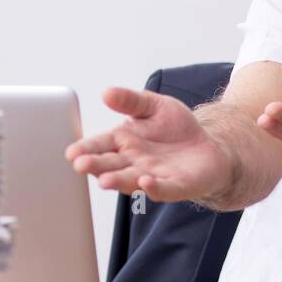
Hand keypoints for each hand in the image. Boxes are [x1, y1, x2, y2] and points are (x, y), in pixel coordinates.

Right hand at [64, 87, 231, 202]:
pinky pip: (163, 189)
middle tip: (80, 165)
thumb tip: (106, 92)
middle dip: (95, 165)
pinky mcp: (176, 186)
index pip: (101, 145)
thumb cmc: (176, 127)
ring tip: (105, 180)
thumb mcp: (153, 105)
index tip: (72, 152)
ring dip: (118, 181)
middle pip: (111, 165)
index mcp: (125, 141)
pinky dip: (154, 188)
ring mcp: (153, 175)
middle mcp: (134, 161)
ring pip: (131, 180)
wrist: (209, 144)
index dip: (86, 149)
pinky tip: (146, 182)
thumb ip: (130, 100)